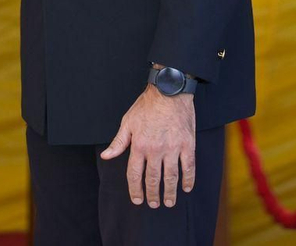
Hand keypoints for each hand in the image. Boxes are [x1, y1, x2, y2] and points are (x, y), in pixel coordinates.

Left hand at [100, 84, 196, 207]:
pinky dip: (188, 179)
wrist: (169, 91)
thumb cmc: (146, 105)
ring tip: (169, 202)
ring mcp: (173, 148)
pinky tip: (186, 188)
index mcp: (139, 145)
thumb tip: (106, 156)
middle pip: (153, 179)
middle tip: (153, 204)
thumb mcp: (127, 122)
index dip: (135, 189)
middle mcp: (155, 149)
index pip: (135, 174)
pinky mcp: (188, 144)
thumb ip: (118, 142)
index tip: (137, 199)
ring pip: (171, 177)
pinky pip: (189, 167)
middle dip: (153, 195)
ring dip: (170, 192)